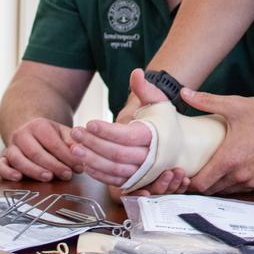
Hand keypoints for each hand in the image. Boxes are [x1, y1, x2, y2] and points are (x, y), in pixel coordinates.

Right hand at [0, 118, 82, 182]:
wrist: (29, 128)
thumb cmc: (49, 134)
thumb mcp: (63, 132)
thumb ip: (72, 140)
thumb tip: (81, 148)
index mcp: (39, 125)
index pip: (53, 143)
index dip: (67, 156)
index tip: (78, 167)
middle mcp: (22, 134)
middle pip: (36, 152)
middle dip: (53, 165)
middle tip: (66, 175)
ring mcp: (11, 146)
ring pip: (18, 159)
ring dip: (34, 170)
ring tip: (48, 177)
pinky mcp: (4, 157)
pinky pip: (0, 165)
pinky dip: (7, 172)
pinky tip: (18, 177)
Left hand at [70, 68, 189, 194]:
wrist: (179, 146)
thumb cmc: (166, 122)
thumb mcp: (159, 102)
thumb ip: (146, 88)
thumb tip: (136, 73)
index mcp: (156, 137)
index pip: (128, 136)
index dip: (107, 131)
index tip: (90, 123)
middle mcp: (151, 158)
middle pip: (117, 154)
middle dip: (94, 144)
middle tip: (76, 133)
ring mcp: (143, 173)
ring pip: (114, 170)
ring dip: (92, 160)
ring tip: (73, 149)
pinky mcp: (136, 181)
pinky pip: (115, 181)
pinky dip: (98, 174)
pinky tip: (84, 163)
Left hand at [181, 88, 253, 194]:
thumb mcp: (235, 105)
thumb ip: (206, 101)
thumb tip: (184, 93)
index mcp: (229, 160)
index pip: (200, 184)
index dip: (188, 181)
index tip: (184, 171)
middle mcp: (240, 176)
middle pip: (211, 190)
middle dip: (200, 183)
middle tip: (194, 169)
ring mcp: (253, 181)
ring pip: (226, 191)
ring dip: (216, 184)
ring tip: (210, 168)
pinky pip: (241, 189)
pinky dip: (232, 183)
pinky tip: (231, 168)